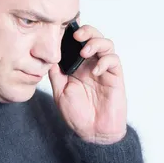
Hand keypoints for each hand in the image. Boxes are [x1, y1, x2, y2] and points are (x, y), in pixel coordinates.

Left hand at [48, 25, 127, 144]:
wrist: (92, 133)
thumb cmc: (77, 115)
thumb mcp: (59, 92)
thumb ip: (56, 73)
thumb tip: (48, 56)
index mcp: (77, 67)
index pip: (77, 43)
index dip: (73, 33)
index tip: (64, 29)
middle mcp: (91, 65)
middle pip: (94, 37)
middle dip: (87, 31)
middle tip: (77, 35)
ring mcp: (104, 70)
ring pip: (106, 44)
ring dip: (96, 42)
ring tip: (85, 51)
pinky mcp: (115, 77)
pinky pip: (114, 61)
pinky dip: (105, 61)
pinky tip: (95, 71)